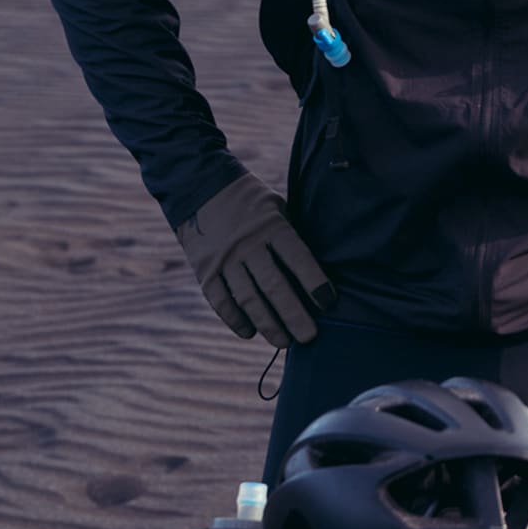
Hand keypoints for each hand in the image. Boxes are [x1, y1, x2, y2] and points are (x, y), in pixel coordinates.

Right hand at [173, 173, 334, 347]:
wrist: (199, 186)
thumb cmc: (250, 200)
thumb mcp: (277, 207)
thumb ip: (291, 235)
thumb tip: (314, 269)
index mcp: (272, 226)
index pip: (297, 257)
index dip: (314, 281)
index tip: (328, 302)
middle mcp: (248, 244)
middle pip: (274, 285)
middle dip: (293, 314)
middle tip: (310, 337)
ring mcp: (225, 259)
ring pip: (248, 298)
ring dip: (267, 323)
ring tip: (284, 342)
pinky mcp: (205, 270)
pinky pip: (220, 301)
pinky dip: (234, 319)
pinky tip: (249, 333)